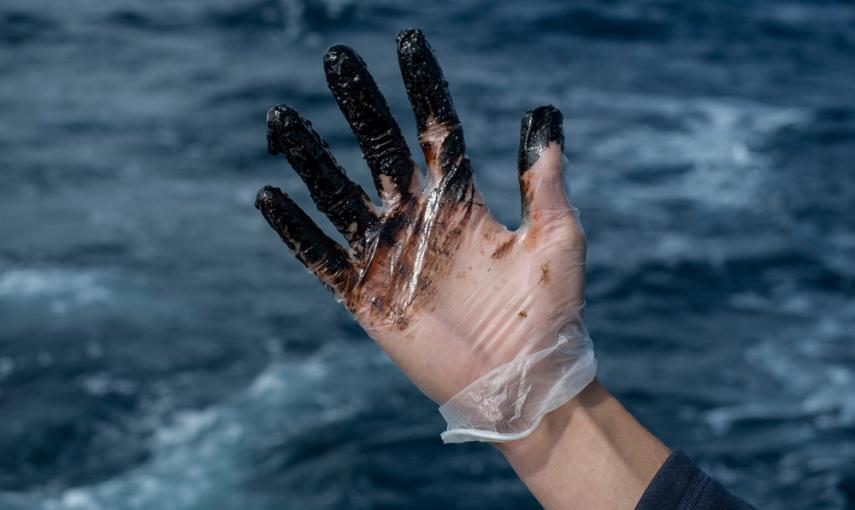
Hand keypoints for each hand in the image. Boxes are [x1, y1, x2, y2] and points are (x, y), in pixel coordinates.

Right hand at [255, 29, 586, 406]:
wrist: (526, 384)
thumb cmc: (551, 315)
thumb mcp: (557, 237)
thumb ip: (545, 178)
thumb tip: (543, 111)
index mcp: (463, 200)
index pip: (436, 129)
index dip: (422, 87)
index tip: (407, 41)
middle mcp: (419, 219)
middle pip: (379, 149)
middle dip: (357, 105)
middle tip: (337, 60)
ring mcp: (388, 256)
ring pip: (339, 194)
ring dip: (310, 157)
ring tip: (281, 119)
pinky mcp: (364, 296)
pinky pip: (320, 256)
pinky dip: (294, 230)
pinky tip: (270, 195)